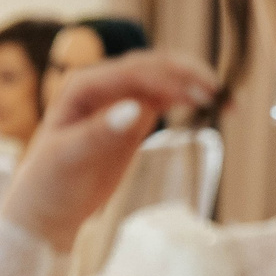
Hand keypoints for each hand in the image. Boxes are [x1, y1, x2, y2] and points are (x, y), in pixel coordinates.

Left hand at [1, 52, 217, 252]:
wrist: (48, 208)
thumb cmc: (50, 182)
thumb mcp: (70, 159)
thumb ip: (101, 132)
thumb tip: (136, 108)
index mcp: (82, 85)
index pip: (131, 73)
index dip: (166, 79)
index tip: (197, 95)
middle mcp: (103, 84)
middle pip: (153, 67)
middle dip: (187, 76)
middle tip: (219, 94)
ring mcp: (120, 98)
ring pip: (165, 79)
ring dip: (195, 84)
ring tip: (227, 101)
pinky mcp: (134, 116)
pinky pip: (167, 97)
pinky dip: (190, 98)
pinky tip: (215, 106)